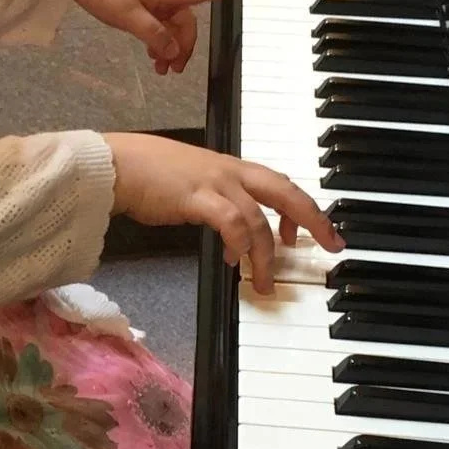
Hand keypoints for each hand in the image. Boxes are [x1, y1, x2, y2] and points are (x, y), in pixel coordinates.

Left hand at [74, 0, 250, 74]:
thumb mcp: (130, 17)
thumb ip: (154, 35)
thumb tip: (175, 51)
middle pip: (185, 23)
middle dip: (184, 47)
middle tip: (172, 71)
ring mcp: (151, 2)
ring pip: (170, 28)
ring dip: (169, 48)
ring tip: (160, 70)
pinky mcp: (138, 6)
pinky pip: (156, 27)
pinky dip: (157, 42)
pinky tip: (151, 56)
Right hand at [103, 133, 342, 294]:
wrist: (116, 165)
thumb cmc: (146, 173)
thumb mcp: (191, 183)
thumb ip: (214, 203)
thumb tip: (231, 236)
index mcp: (229, 166)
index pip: (278, 182)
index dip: (301, 207)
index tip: (309, 234)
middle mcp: (229, 170)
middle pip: (285, 191)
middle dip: (314, 219)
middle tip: (332, 245)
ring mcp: (214, 182)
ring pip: (259, 217)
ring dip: (267, 254)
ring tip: (265, 283)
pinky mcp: (197, 196)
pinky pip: (231, 221)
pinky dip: (239, 243)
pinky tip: (233, 261)